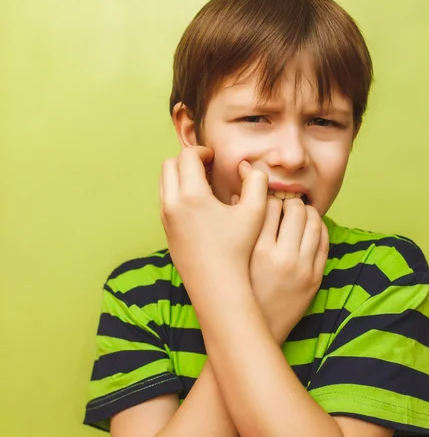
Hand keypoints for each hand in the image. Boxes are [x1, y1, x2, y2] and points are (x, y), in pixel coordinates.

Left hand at [159, 147, 267, 298]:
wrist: (216, 284)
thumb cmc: (237, 249)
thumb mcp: (255, 213)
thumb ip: (256, 182)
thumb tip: (250, 167)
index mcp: (191, 195)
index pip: (188, 156)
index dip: (203, 152)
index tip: (215, 159)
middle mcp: (172, 204)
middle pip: (170, 166)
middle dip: (188, 161)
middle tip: (207, 168)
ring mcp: (165, 218)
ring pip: (164, 183)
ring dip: (180, 177)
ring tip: (203, 185)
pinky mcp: (166, 231)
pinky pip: (165, 201)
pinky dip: (177, 194)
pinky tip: (199, 206)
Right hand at [231, 193, 328, 344]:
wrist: (257, 328)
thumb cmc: (239, 291)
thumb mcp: (234, 259)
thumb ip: (239, 226)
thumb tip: (239, 194)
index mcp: (257, 251)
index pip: (269, 206)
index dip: (267, 197)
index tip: (266, 199)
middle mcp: (282, 257)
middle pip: (295, 210)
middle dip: (290, 201)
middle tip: (286, 203)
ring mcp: (302, 268)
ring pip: (314, 223)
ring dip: (307, 212)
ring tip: (299, 212)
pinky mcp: (315, 278)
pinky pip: (324, 242)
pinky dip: (319, 228)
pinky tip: (310, 227)